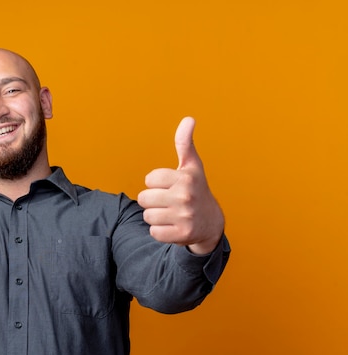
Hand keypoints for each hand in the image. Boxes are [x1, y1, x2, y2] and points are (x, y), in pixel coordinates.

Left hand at [137, 117, 223, 254]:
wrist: (211, 223)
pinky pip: (154, 232)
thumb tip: (188, 119)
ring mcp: (185, 216)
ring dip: (156, 217)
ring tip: (171, 214)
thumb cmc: (196, 190)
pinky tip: (173, 226)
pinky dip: (160, 231)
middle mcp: (186, 196)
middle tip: (169, 202)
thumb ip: (185, 143)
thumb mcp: (192, 166)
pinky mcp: (182, 235)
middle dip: (153, 201)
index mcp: (186, 177)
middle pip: (144, 198)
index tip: (171, 186)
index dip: (156, 183)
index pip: (149, 179)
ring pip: (147, 216)